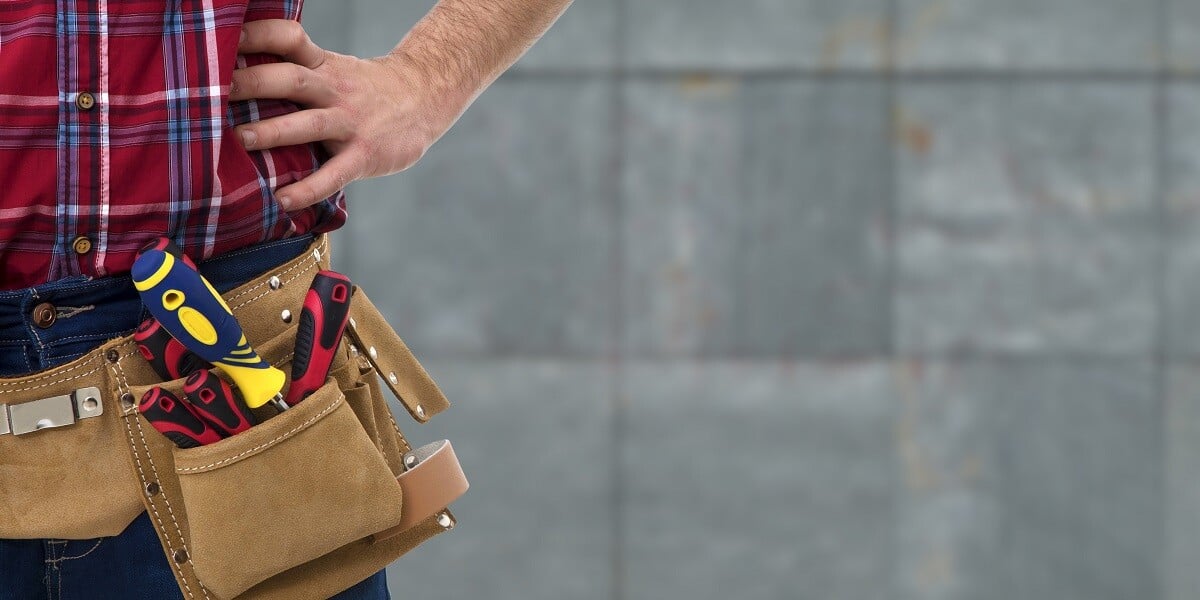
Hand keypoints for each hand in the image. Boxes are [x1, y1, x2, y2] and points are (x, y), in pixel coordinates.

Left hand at [231, 20, 451, 210]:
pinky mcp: (364, 155)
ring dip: (273, 131)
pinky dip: (307, 189)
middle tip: (213, 92)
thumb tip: (236, 72)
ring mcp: (351, 122)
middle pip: (291, 79)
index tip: (226, 38)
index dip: (258, 35)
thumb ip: (295, 67)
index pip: (289, 38)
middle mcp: (335, 89)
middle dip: (252, 83)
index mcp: (323, 64)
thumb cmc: (367, 89)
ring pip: (309, 124)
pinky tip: (282, 200)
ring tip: (239, 139)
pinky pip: (334, 174)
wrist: (425, 99)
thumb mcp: (334, 67)